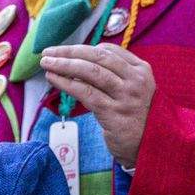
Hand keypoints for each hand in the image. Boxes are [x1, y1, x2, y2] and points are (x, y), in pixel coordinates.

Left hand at [41, 44, 156, 167]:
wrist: (149, 146)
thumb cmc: (135, 115)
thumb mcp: (133, 89)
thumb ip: (114, 74)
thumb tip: (78, 60)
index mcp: (142, 70)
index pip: (108, 50)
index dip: (82, 48)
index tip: (65, 51)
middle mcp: (136, 80)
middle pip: (97, 57)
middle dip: (69, 52)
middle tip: (48, 52)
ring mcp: (126, 96)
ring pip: (90, 72)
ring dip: (64, 64)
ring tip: (46, 63)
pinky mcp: (114, 113)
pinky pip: (85, 92)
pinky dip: (66, 83)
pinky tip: (53, 79)